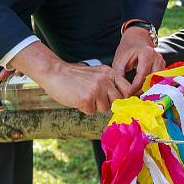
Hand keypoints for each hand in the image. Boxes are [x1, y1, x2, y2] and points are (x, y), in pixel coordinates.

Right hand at [0, 41, 130, 113]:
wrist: (55, 73)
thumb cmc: (76, 75)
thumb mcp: (97, 73)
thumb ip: (110, 83)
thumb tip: (124, 98)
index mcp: (110, 73)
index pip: (127, 89)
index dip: (125, 97)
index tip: (121, 102)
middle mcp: (105, 80)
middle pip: (117, 101)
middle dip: (108, 103)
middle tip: (95, 98)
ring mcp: (96, 90)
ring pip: (104, 108)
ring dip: (95, 106)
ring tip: (84, 95)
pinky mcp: (87, 99)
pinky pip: (91, 111)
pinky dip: (84, 108)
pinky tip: (77, 98)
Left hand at [112, 26, 164, 94]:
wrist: (136, 38)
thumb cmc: (127, 49)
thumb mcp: (119, 60)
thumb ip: (119, 75)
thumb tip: (122, 91)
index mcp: (147, 54)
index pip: (142, 76)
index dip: (135, 88)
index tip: (128, 95)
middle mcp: (157, 58)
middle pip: (152, 80)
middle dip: (142, 90)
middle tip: (132, 96)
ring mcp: (162, 62)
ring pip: (157, 82)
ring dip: (147, 89)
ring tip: (137, 93)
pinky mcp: (163, 67)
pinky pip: (158, 80)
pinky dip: (151, 85)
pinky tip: (143, 89)